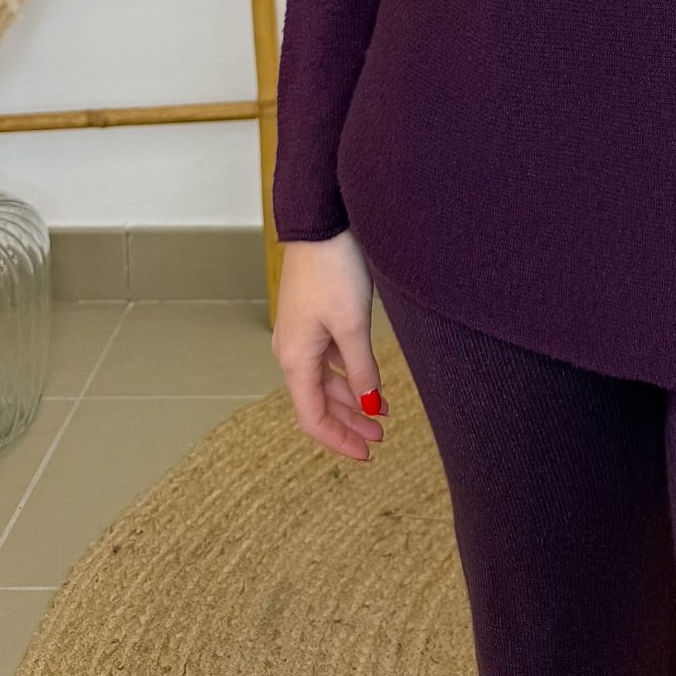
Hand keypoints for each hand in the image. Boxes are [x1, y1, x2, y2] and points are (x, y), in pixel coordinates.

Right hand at [271, 228, 390, 459]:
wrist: (321, 222)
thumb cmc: (332, 269)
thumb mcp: (352, 324)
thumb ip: (362, 369)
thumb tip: (371, 406)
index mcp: (295, 358)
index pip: (313, 417)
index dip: (339, 439)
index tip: (367, 452)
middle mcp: (292, 351)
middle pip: (319, 401)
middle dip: (350, 421)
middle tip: (381, 438)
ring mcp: (301, 333)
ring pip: (326, 380)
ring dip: (353, 398)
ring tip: (384, 411)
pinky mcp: (312, 317)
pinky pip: (328, 358)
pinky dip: (350, 373)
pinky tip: (371, 378)